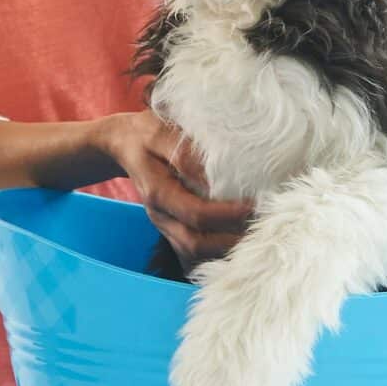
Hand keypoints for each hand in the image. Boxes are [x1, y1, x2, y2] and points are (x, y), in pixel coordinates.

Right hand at [90, 111, 253, 268]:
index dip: (227, 214)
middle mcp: (160, 215)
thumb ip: (187, 153)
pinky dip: (215, 251)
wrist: (124, 143)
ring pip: (194, 253)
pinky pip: (192, 251)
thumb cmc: (148, 133)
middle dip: (230, 241)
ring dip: (224, 249)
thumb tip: (216, 172)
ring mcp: (165, 225)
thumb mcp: (163, 133)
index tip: (255, 204)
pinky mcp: (171, 227)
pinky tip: (238, 241)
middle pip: (195, 244)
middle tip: (262, 227)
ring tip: (255, 236)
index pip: (195, 215)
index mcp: (157, 192)